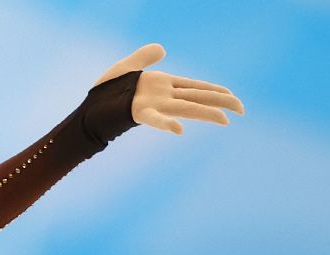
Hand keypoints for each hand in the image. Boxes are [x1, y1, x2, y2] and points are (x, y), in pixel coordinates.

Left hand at [92, 43, 244, 135]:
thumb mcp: (126, 68)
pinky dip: (165, 123)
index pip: (195, 87)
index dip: (214, 91)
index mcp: (162, 85)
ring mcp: (152, 105)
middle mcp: (162, 96)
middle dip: (220, 102)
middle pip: (197, 98)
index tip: (233, 96)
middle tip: (243, 110)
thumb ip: (144, 56)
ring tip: (226, 119)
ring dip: (206, 113)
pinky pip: (154, 118)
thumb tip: (162, 48)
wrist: (86, 111)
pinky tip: (178, 129)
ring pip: (185, 108)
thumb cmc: (104, 93)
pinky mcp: (137, 113)